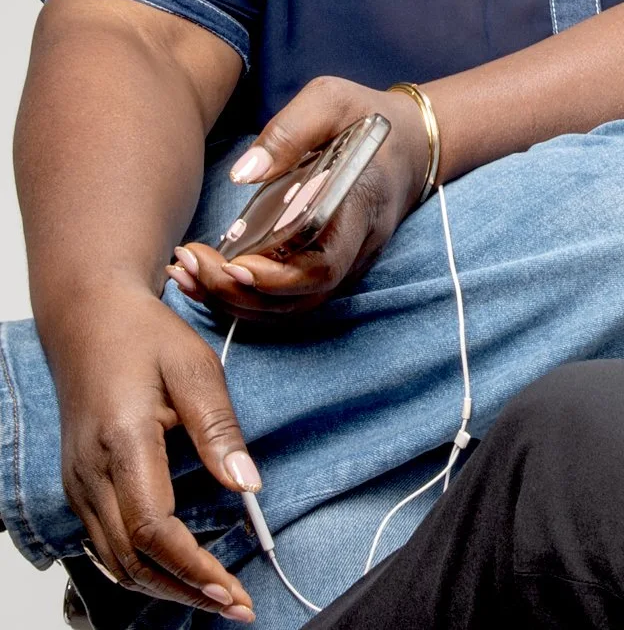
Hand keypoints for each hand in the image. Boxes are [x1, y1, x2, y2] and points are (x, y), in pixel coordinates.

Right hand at [46, 282, 257, 618]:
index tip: (232, 589)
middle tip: (235, 606)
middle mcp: (91, 474)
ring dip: (164, 587)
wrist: (89, 319)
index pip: (155, 530)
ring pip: (115, 561)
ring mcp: (79, 484)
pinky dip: (141, 567)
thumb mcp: (196, 368)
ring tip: (215, 597)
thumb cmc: (144, 336)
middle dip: (185, 591)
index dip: (194, 568)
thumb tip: (248, 486)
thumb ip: (219, 429)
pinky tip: (176, 571)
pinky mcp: (80, 486)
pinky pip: (105, 544)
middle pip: (133, 560)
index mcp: (123, 443)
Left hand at [167, 76, 430, 318]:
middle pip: (300, 297)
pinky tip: (203, 277)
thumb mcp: (334, 100)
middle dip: (239, 292)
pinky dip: (241, 296)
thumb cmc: (367, 117)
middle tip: (191, 265)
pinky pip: (286, 297)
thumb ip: (291, 129)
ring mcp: (344, 263)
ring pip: (289, 307)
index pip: (326, 265)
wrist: (408, 143)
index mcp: (362, 205)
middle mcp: (356, 246)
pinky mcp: (326, 267)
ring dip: (233, 299)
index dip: (279, 278)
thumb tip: (244, 174)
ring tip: (185, 273)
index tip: (234, 264)